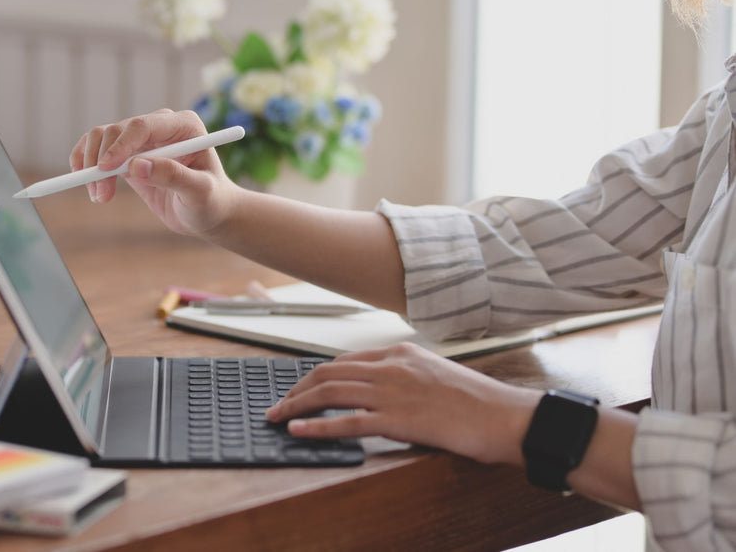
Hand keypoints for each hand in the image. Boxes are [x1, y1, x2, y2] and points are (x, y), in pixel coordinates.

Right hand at [70, 109, 241, 235]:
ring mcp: (143, 138)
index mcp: (183, 125)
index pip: (142, 126)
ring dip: (91, 166)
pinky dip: (86, 165)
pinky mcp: (128, 153)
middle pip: (117, 131)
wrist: (207, 213)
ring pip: (102, 138)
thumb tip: (136, 166)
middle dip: (102, 162)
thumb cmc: (211, 202)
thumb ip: (173, 176)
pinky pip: (98, 150)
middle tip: (100, 196)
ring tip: (99, 197)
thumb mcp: (200, 193)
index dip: (120, 145)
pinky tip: (90, 186)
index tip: (105, 170)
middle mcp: (161, 125)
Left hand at [266, 342, 541, 465]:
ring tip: (277, 416)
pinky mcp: (398, 420)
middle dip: (297, 388)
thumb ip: (406, 376)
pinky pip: (347, 421)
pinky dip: (317, 425)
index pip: (345, 360)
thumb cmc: (478, 402)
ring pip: (330, 392)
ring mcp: (394, 392)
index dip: (316, 374)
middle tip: (278, 403)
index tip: (300, 387)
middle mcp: (392, 367)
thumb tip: (380, 390)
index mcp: (402, 353)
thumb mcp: (437, 374)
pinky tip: (298, 429)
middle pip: (329, 372)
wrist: (506, 417)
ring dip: (297, 404)